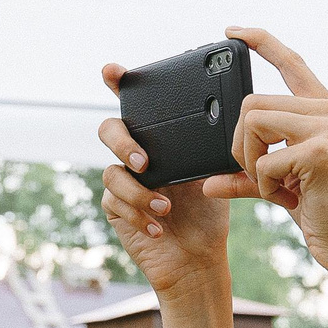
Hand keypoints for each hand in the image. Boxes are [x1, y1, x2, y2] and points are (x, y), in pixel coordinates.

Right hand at [97, 76, 232, 298]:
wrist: (198, 256)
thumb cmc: (208, 211)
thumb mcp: (214, 173)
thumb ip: (207, 147)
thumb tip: (218, 121)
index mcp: (159, 139)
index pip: (134, 104)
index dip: (117, 82)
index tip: (113, 71)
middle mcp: (135, 155)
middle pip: (110, 130)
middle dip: (122, 142)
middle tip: (144, 160)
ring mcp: (123, 182)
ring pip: (111, 172)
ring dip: (138, 191)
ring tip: (166, 205)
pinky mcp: (116, 209)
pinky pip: (114, 202)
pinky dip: (139, 213)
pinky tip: (159, 226)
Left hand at [221, 29, 327, 276]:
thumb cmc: (323, 214)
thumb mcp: (279, 186)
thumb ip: (245, 175)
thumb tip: (207, 182)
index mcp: (324, 110)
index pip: (291, 62)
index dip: (260, 42)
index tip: (231, 30)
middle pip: (251, 104)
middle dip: (241, 146)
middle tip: (261, 175)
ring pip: (252, 123)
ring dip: (251, 163)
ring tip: (278, 186)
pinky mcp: (320, 149)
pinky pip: (262, 160)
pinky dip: (263, 186)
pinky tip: (290, 197)